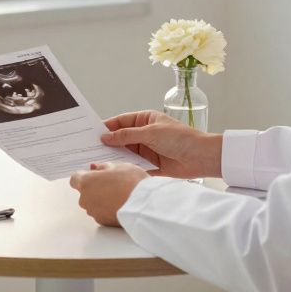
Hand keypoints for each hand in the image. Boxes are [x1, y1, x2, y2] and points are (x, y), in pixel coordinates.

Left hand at [69, 162, 148, 226]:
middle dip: (95, 188)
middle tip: (112, 183)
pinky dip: (108, 209)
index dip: (85, 176)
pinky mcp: (103, 222)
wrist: (144, 206)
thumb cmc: (131, 183)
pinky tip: (121, 205)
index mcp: (86, 182)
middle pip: (85, 192)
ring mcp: (93, 212)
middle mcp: (85, 199)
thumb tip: (96, 169)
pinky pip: (101, 213)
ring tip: (120, 195)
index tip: (95, 175)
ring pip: (93, 203)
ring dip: (102, 199)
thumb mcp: (119, 166)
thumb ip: (104, 167)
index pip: (75, 179)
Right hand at [101, 110, 219, 178]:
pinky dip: (125, 168)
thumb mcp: (150, 132)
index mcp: (146, 120)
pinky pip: (134, 166)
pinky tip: (112, 171)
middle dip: (108, 143)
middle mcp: (145, 134)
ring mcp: (148, 150)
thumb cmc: (180, 138)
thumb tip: (106, 137)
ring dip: (115, 156)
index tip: (91, 132)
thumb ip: (126, 136)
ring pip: (126, 153)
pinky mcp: (151, 166)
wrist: (201, 157)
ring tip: (96, 160)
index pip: (122, 121)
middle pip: (121, 138)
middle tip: (89, 148)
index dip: (107, 126)